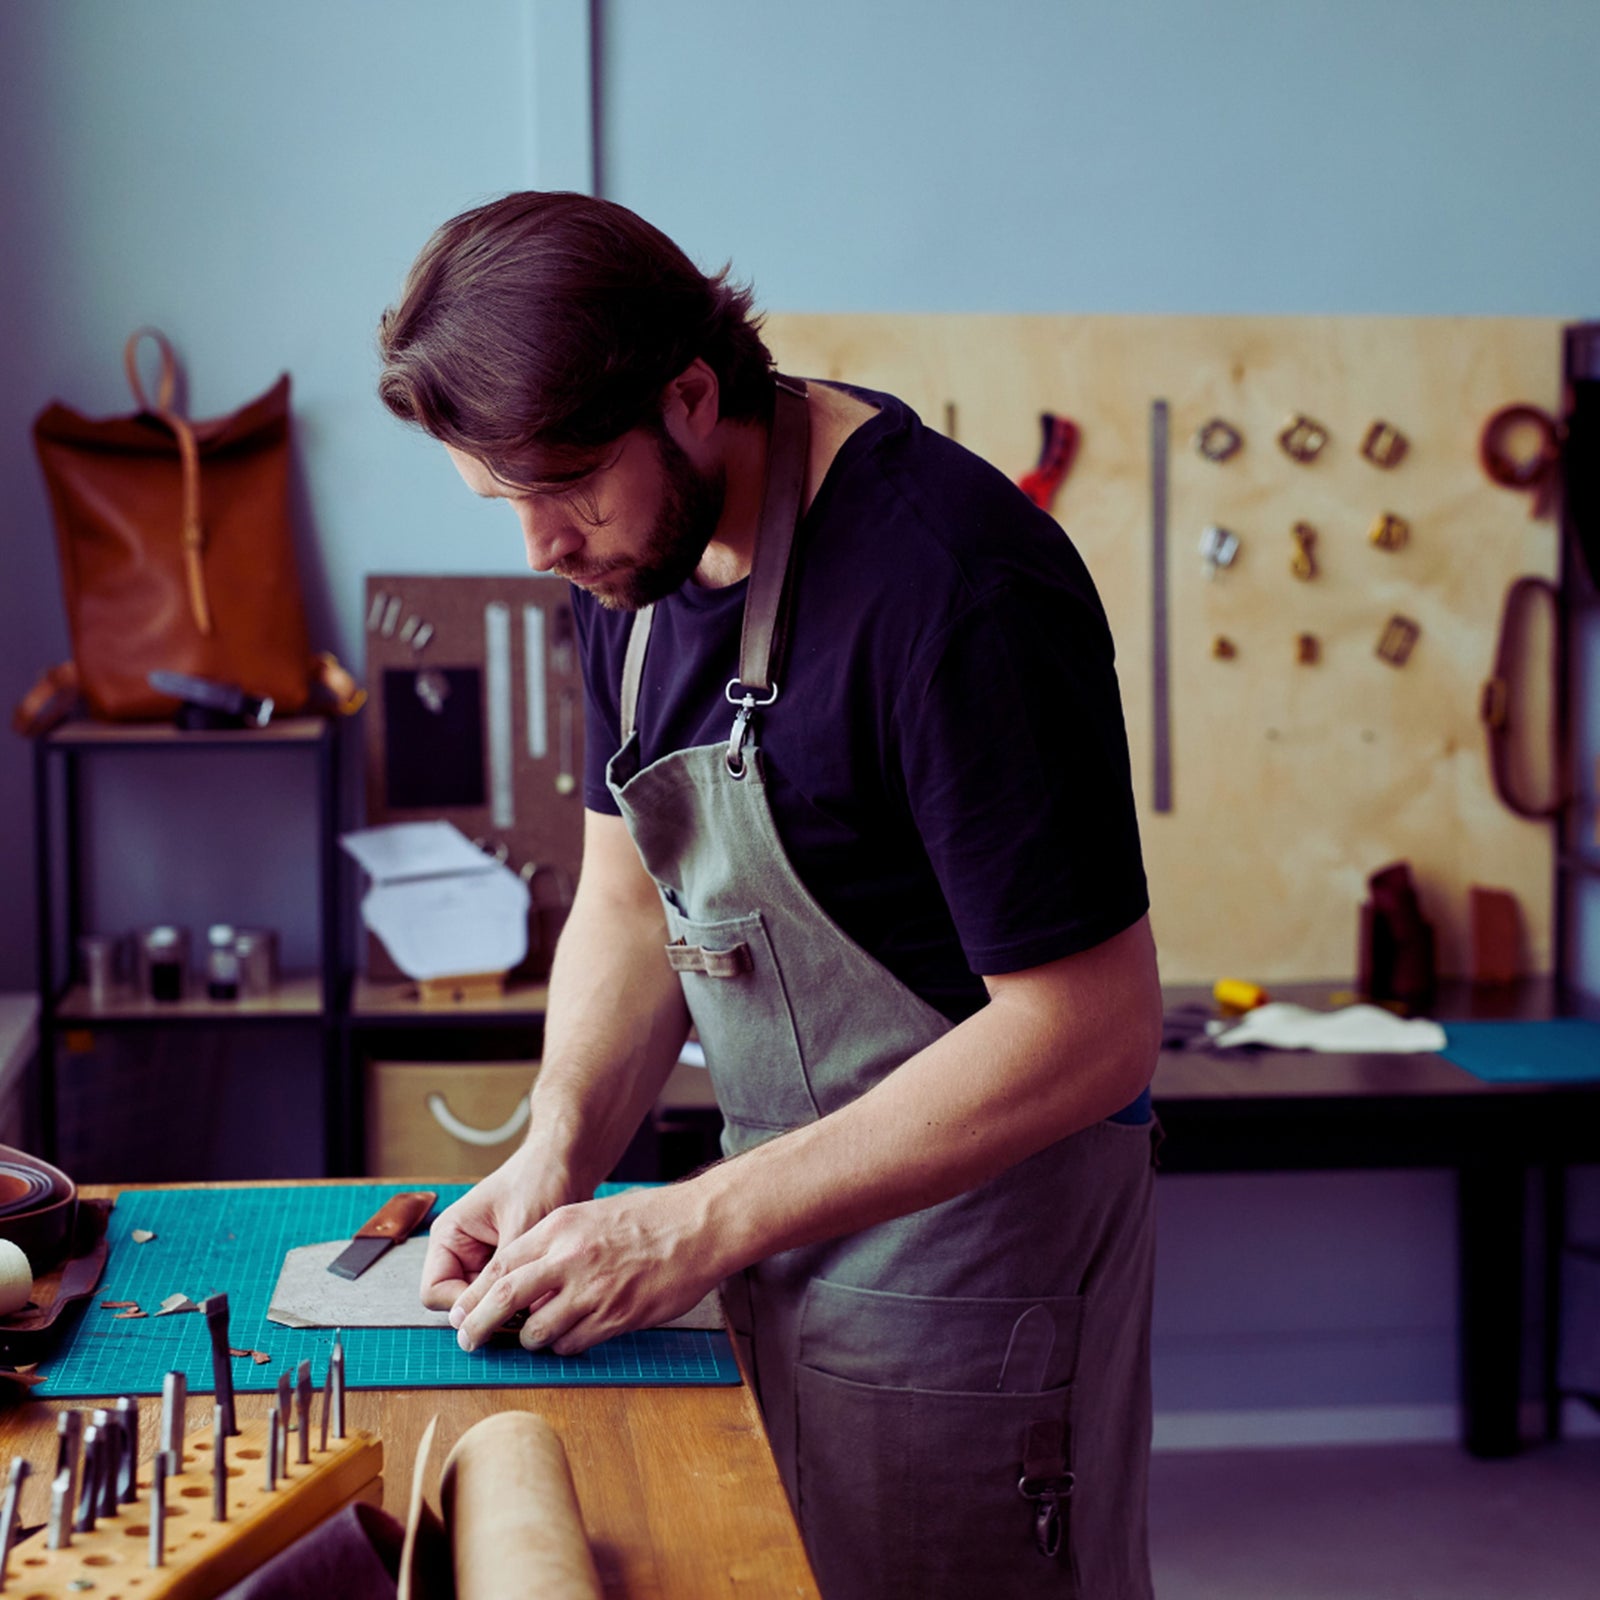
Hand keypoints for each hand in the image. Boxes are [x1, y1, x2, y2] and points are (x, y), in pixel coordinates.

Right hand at [418, 1142, 576, 1311]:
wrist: (566, 1161)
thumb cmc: (540, 1180)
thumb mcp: (520, 1226)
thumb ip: (503, 1273)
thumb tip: (495, 1319)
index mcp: (448, 1237)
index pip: (435, 1293)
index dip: (463, 1308)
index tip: (497, 1311)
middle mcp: (459, 1252)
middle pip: (459, 1304)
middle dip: (488, 1312)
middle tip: (524, 1310)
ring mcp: (482, 1260)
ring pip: (484, 1304)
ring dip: (507, 1307)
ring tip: (538, 1296)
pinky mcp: (505, 1265)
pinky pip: (505, 1296)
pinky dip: (522, 1299)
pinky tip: (546, 1289)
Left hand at [450, 1183, 724, 1355]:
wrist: (697, 1227)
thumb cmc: (647, 1217)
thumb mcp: (589, 1214)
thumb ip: (553, 1244)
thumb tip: (519, 1278)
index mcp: (560, 1228)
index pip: (500, 1267)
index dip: (474, 1295)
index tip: (460, 1313)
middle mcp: (570, 1258)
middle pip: (504, 1300)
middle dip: (477, 1326)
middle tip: (467, 1341)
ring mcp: (593, 1291)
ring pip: (537, 1331)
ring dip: (530, 1339)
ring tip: (535, 1335)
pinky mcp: (616, 1317)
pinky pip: (573, 1344)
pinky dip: (564, 1345)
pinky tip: (572, 1335)